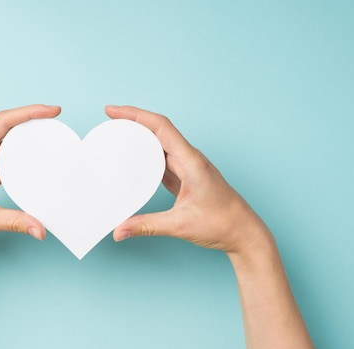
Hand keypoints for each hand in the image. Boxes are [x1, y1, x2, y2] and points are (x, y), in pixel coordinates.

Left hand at [0, 104, 60, 251]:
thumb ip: (14, 222)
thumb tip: (40, 229)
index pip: (3, 123)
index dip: (28, 112)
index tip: (51, 111)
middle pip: (6, 126)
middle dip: (31, 120)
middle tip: (56, 121)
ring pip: (6, 141)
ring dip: (26, 137)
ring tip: (49, 135)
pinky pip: (4, 157)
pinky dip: (20, 155)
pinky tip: (33, 158)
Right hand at [107, 105, 269, 255]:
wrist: (244, 233)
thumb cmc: (222, 224)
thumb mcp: (180, 225)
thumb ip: (147, 226)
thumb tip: (119, 231)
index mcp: (191, 161)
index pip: (160, 127)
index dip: (135, 115)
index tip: (113, 111)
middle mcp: (190, 159)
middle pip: (158, 130)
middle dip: (133, 122)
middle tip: (109, 121)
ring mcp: (189, 167)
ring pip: (160, 144)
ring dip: (140, 138)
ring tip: (117, 137)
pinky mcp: (187, 177)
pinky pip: (164, 160)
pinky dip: (147, 156)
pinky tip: (134, 161)